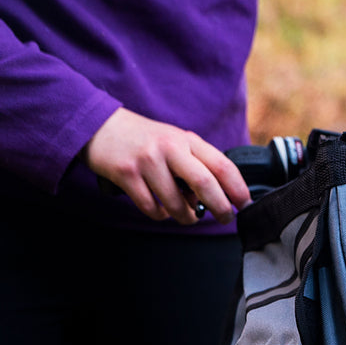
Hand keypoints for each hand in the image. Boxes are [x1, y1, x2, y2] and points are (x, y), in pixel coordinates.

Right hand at [82, 108, 251, 224]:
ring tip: (186, 216)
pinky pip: (151, 208)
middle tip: (225, 218)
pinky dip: (160, 215)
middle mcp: (170, 148)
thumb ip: (197, 164)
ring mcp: (147, 161)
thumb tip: (218, 196)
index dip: (238, 188)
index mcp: (187, 140)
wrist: (99, 126)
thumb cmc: (144, 139)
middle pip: (205, 184)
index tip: (245, 204)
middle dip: (220, 208)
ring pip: (176, 203)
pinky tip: (160, 210)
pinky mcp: (126, 175)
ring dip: (185, 217)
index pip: (222, 165)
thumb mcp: (175, 142)